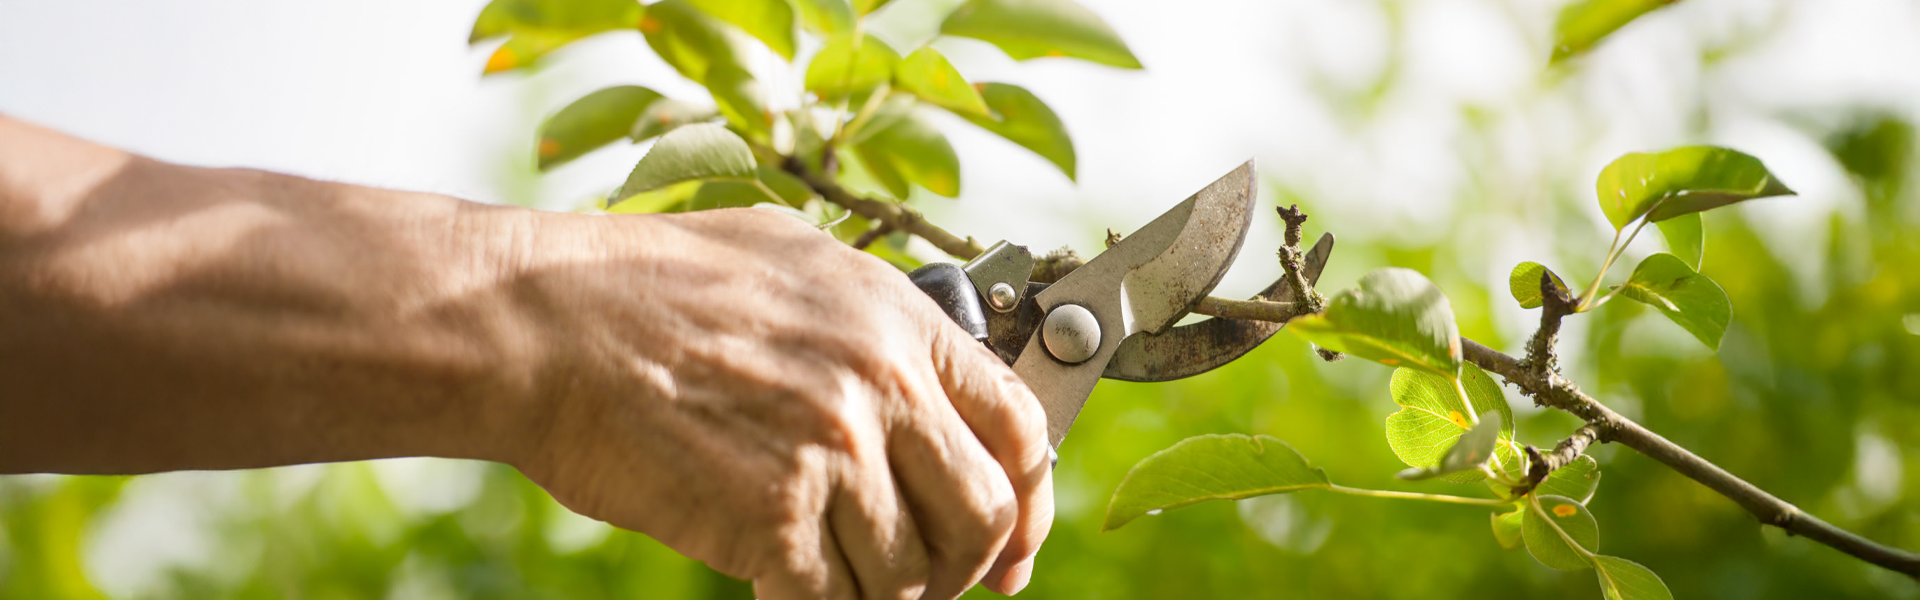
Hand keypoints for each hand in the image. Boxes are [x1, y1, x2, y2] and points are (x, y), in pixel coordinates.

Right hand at [503, 208, 1053, 598]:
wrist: (544, 322)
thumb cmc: (647, 282)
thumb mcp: (790, 260)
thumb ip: (873, 317)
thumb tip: (925, 373)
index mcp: (898, 318)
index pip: (1020, 425)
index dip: (1029, 500)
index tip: (1013, 544)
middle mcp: (881, 382)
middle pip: (983, 514)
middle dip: (966, 566)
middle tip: (929, 583)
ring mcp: (830, 450)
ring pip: (908, 573)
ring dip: (880, 593)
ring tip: (835, 578)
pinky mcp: (770, 516)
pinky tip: (777, 585)